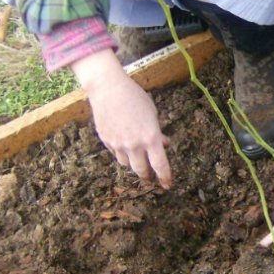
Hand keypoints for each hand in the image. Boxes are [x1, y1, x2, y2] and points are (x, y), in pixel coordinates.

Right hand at [71, 50, 171, 187]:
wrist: (107, 88)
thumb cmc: (134, 97)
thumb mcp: (152, 113)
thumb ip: (157, 133)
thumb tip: (163, 144)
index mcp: (150, 138)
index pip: (160, 165)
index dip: (165, 177)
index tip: (167, 184)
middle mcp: (134, 145)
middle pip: (141, 170)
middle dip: (147, 175)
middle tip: (150, 176)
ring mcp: (118, 144)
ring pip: (127, 164)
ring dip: (133, 163)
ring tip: (137, 157)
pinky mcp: (106, 141)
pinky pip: (116, 154)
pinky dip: (122, 153)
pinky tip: (123, 143)